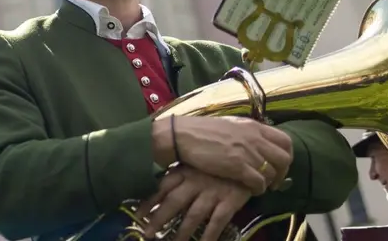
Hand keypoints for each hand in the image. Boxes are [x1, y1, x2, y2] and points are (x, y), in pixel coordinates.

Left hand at [136, 165, 251, 240]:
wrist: (249, 155)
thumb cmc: (219, 160)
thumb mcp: (196, 163)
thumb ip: (180, 174)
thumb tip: (161, 187)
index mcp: (185, 171)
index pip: (163, 187)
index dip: (150, 201)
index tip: (138, 215)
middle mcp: (196, 182)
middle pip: (174, 203)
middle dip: (159, 219)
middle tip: (147, 234)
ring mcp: (213, 192)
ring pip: (193, 215)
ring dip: (182, 232)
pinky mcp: (230, 201)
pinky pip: (218, 221)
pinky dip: (210, 235)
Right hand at [163, 117, 292, 194]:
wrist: (182, 136)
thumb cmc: (202, 131)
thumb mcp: (230, 125)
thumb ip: (247, 133)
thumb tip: (258, 142)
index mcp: (253, 126)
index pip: (286, 140)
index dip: (287, 156)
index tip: (280, 165)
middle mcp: (254, 138)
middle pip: (284, 158)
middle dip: (282, 173)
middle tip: (274, 181)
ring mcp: (247, 152)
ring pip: (272, 172)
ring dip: (269, 182)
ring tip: (260, 186)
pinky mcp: (237, 166)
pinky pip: (259, 182)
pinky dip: (258, 189)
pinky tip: (251, 190)